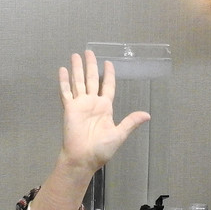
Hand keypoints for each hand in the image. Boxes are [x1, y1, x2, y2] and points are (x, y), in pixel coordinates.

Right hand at [31, 50, 151, 209]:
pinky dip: (64, 81)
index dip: (108, 75)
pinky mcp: (69, 108)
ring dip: (77, 69)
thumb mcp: (119, 134)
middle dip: (91, 66)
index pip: (108, 86)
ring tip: (75, 55)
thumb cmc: (102, 149)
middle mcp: (93, 103)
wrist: (84, 158)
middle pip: (92, 79)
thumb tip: (147, 115)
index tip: (109, 63)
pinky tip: (63, 70)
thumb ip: (131, 122)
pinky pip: (66, 92)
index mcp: (105, 108)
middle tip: (89, 52)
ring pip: (79, 82)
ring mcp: (80, 105)